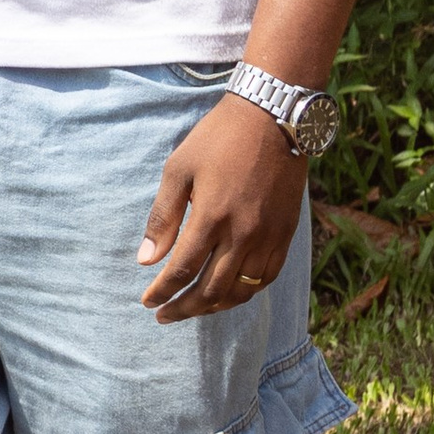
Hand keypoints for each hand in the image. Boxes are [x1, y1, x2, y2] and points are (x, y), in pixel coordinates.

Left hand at [137, 95, 304, 322]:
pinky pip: (266, 277)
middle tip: (164, 315)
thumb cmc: (218, 138)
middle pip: (210, 290)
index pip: (182, 270)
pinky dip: (246, 292)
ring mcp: (268, 236)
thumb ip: (163, 217)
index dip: (162, 291)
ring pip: (241, 290)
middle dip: (184, 308)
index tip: (147, 302)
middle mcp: (242, 234)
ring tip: (194, 309)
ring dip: (214, 306)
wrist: (272, 117)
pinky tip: (230, 293)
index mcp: (211, 216)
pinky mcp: (286, 233)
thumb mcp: (179, 169)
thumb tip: (147, 260)